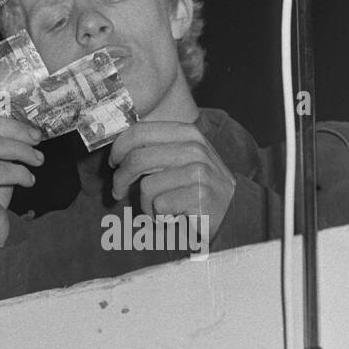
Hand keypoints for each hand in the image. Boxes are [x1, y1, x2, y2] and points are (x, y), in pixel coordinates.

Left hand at [108, 120, 236, 236]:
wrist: (234, 211)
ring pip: (147, 186)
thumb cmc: (199, 186)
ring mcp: (199, 172)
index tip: (113, 163)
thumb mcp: (183, 157)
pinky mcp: (199, 196)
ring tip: (158, 208)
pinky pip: (159, 205)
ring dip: (145, 204)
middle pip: (137, 159)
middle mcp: (194, 148)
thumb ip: (156, 148)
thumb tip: (117, 150)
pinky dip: (159, 216)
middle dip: (121, 179)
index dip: (119, 148)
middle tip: (118, 191)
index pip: (140, 131)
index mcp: (187, 132)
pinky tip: (172, 216)